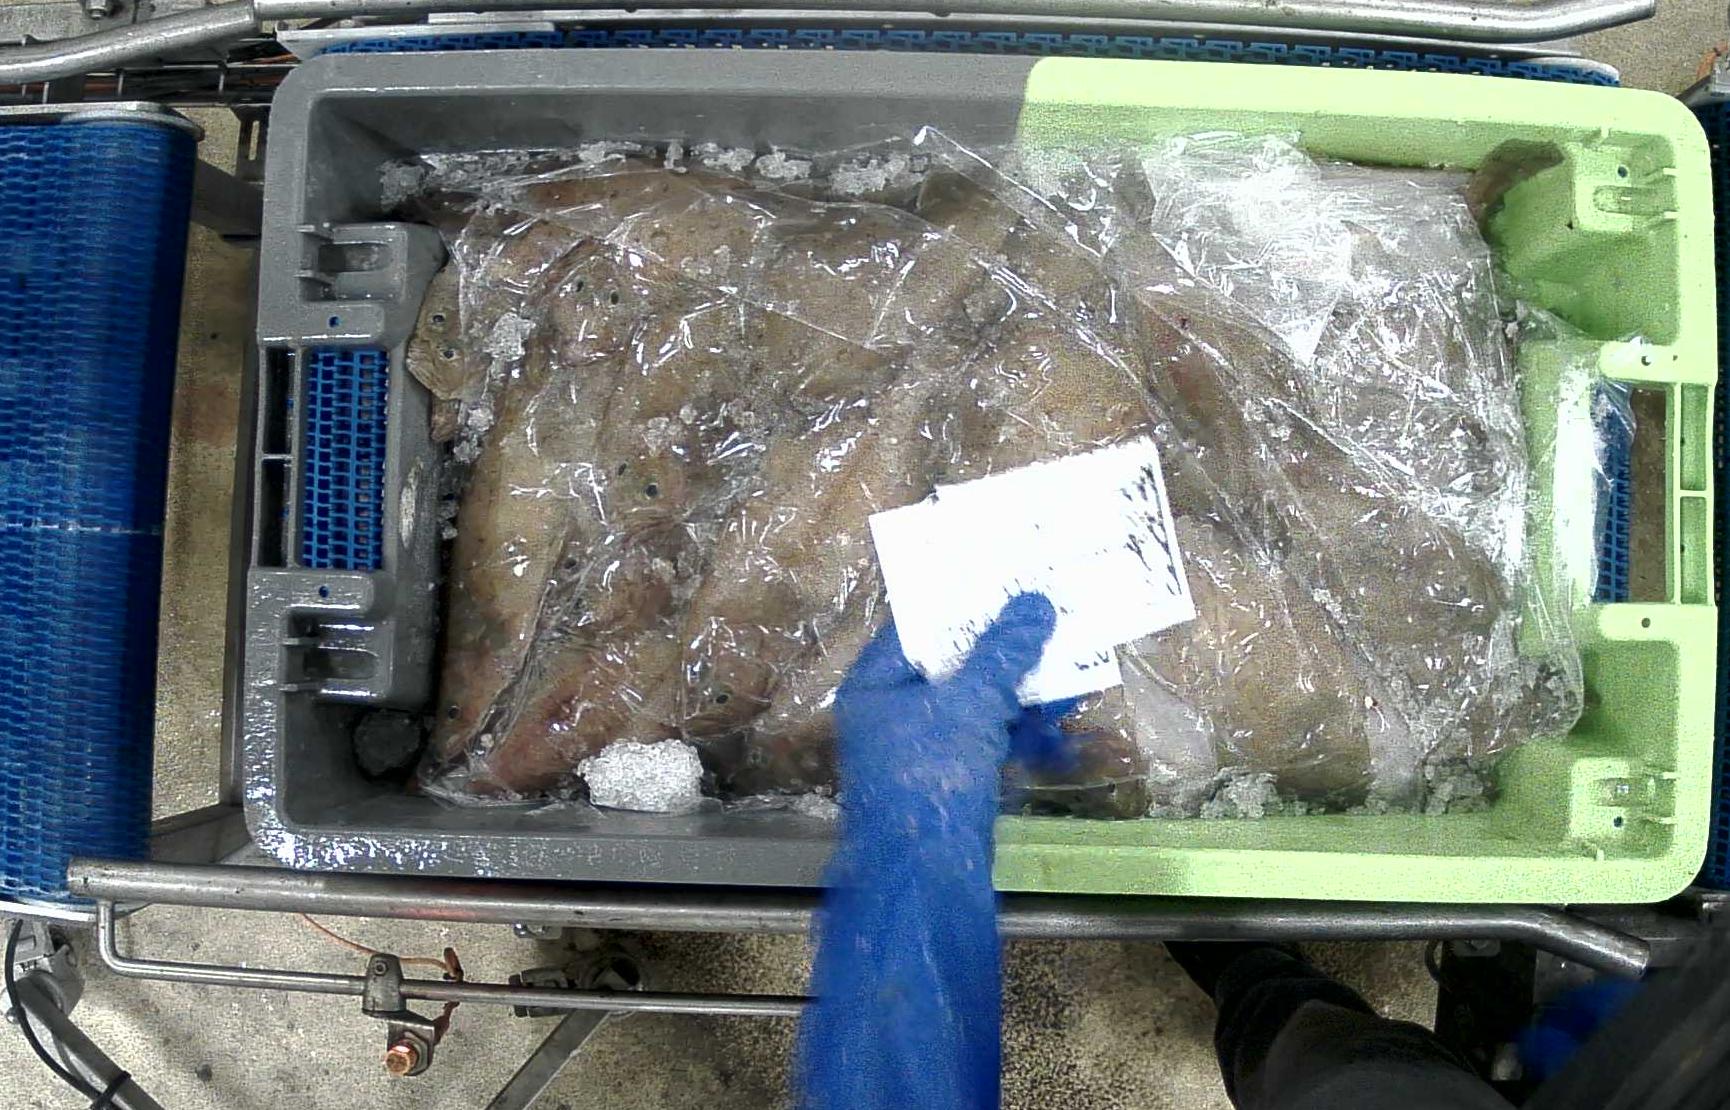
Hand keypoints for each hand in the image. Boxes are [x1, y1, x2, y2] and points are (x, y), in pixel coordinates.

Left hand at [798, 593, 1056, 1109]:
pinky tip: (1063, 723)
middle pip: (953, 662)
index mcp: (874, 686)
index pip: (918, 626)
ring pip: (978, 702)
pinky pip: (988, 738)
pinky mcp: (951, 780)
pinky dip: (1022, 729)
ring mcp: (921, 749)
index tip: (1007, 575)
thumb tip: (1034, 603)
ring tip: (1074, 669)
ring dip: (1024, 689)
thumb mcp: (968, 704)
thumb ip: (1002, 653)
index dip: (963, 601)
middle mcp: (891, 713)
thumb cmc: (929, 780)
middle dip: (1007, 647)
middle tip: (1053, 613)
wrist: (924, 880)